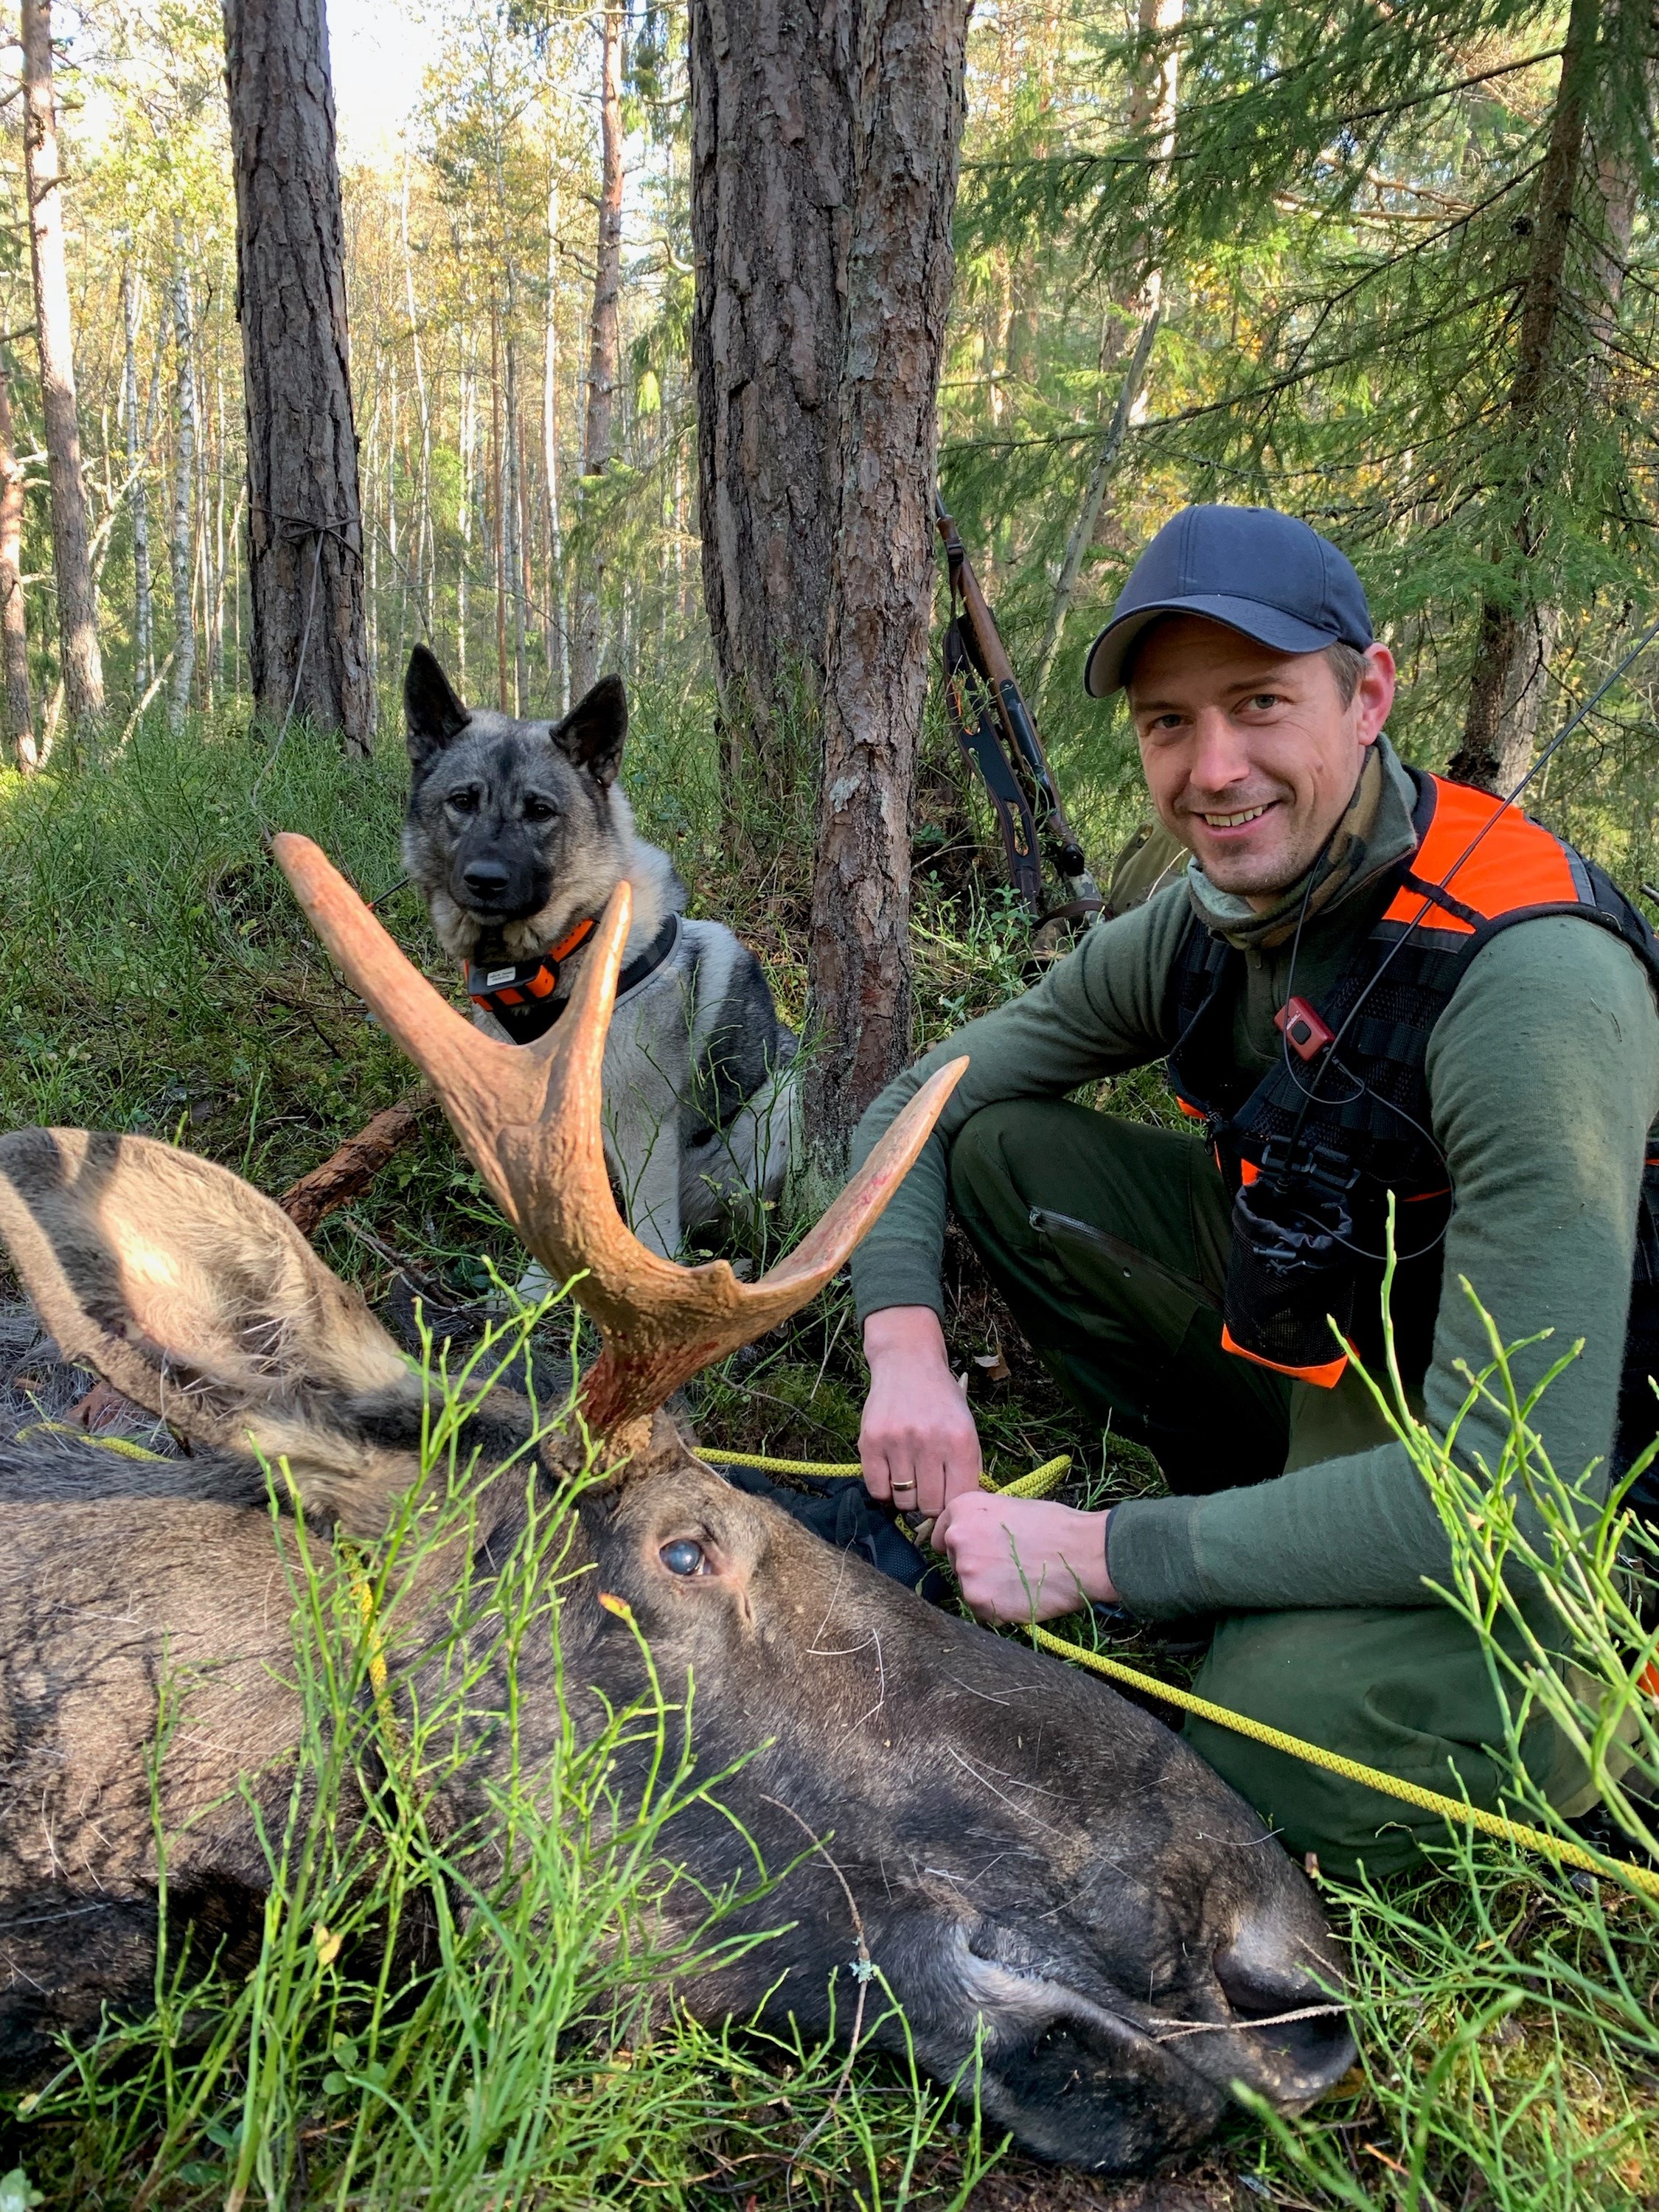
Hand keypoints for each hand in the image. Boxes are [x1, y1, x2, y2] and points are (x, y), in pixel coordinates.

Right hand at [860, 1306, 982, 1519]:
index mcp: (960, 1441)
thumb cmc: (941, 1400)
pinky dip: (885, 1489)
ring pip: (903, 1501)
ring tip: (909, 1477)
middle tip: (926, 1490)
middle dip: (929, 1504)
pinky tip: (891, 1472)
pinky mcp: (870, 1442)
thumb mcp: (966, 1428)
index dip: (952, 1509)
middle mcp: (930, 1442)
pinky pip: (877, 1489)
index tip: (946, 1507)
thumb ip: (967, 1468)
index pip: (959, 1499)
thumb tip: (963, 1511)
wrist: (908, 1364)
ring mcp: (898, 1442)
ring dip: (906, 1496)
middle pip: (929, 1505)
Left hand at [933, 1494, 1116, 1624]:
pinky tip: (1021, 1597)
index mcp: (962, 1509)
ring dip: (987, 1589)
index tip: (980, 1549)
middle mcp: (957, 1539)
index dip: (965, 1544)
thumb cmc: (1055, 1525)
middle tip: (1008, 1565)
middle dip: (976, 1566)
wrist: (1083, 1552)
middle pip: (955, 1562)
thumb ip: (982, 1521)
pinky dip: (998, 1609)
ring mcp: (967, 1573)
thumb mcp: (1009, 1506)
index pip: (943, 1534)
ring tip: (1018, 1581)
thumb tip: (974, 1536)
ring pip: (969, 1587)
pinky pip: (982, 1611)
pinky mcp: (980, 1602)